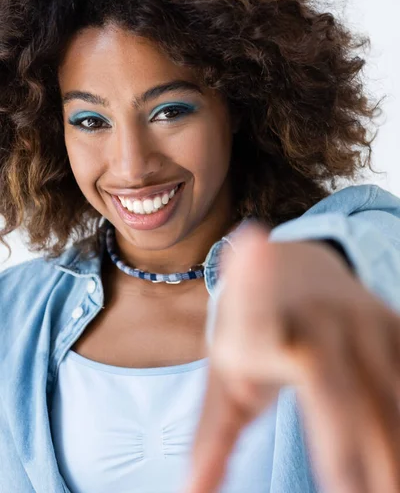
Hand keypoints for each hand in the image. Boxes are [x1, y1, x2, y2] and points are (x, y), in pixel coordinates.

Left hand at [182, 222, 399, 492]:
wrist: (296, 266)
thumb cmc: (251, 332)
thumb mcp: (224, 375)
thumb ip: (212, 437)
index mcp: (262, 325)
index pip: (259, 317)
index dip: (254, 286)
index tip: (251, 243)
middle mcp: (318, 318)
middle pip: (347, 402)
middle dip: (359, 466)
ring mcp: (362, 319)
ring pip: (391, 399)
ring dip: (394, 455)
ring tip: (385, 489)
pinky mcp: (393, 323)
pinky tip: (396, 455)